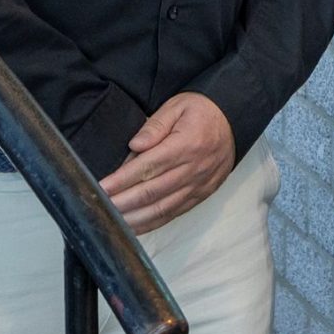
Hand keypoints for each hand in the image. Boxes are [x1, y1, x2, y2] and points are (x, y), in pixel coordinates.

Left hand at [100, 93, 235, 232]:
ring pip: (161, 208)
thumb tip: (135, 145)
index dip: (121, 180)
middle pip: (151, 191)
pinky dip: (152, 223)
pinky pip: (174, 213)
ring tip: (111, 221)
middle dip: (121, 202)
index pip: (147, 167)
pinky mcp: (202, 195)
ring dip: (134, 218)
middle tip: (97, 207)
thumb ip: (155, 125)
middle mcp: (193, 169)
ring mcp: (199, 185)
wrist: (235, 120)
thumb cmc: (202, 111)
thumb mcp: (178, 106)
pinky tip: (134, 227)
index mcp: (186, 145)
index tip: (100, 188)